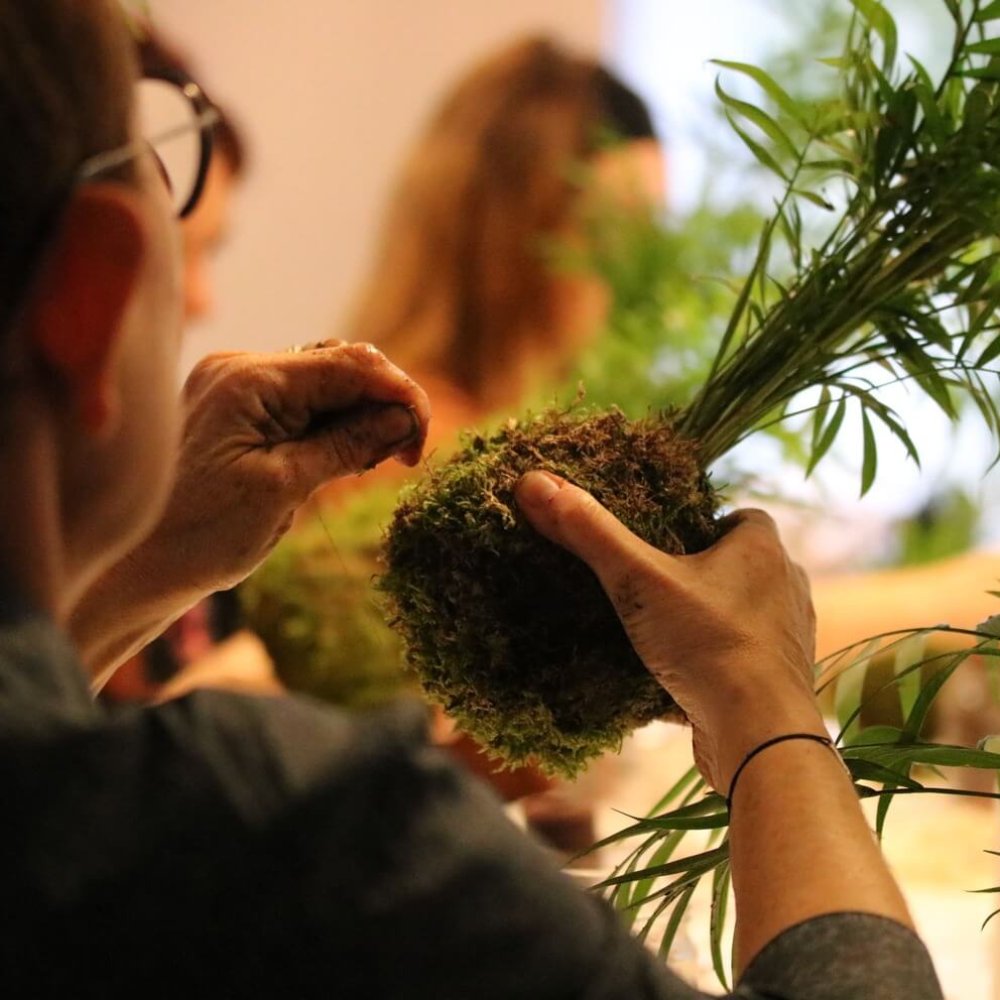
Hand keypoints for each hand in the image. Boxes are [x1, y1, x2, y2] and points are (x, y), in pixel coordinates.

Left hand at [73, 342, 429, 682]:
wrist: (138, 566)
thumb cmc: (201, 533)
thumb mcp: (285, 489)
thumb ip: (346, 444)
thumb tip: (401, 418)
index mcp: (248, 379)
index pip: (348, 365)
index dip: (398, 396)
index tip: (420, 442)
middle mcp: (240, 368)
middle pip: (338, 366)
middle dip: (381, 404)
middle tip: (403, 457)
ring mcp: (235, 387)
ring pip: (323, 384)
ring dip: (359, 416)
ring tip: (376, 460)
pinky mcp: (236, 410)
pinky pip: (300, 403)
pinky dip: (331, 426)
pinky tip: (344, 456)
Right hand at [515, 471, 822, 791]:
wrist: (760, 734)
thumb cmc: (707, 644)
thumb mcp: (638, 582)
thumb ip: (590, 533)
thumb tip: (534, 482)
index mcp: (762, 547)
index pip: (738, 517)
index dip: (703, 524)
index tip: (663, 541)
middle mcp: (786, 584)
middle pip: (739, 565)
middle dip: (700, 571)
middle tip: (652, 584)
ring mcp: (788, 635)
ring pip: (742, 612)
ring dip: (708, 618)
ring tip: (661, 630)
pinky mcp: (780, 680)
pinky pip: (742, 657)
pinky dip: (714, 662)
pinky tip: (678, 677)